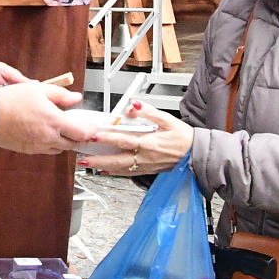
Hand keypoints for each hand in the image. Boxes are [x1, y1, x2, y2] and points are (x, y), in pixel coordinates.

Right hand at [0, 83, 96, 154]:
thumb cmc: (11, 100)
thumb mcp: (39, 89)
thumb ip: (61, 95)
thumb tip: (76, 98)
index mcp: (54, 122)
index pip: (82, 133)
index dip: (91, 131)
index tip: (92, 127)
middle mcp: (48, 138)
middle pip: (73, 144)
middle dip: (79, 137)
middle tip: (80, 128)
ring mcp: (38, 146)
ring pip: (60, 149)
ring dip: (65, 141)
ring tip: (62, 130)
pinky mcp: (28, 150)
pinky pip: (46, 150)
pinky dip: (51, 144)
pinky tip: (46, 134)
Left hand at [78, 102, 193, 175]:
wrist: (196, 155)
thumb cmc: (184, 138)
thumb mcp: (168, 120)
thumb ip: (149, 112)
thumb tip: (133, 105)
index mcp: (149, 143)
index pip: (123, 140)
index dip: (107, 138)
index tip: (93, 135)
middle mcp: (145, 157)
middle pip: (117, 159)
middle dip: (98, 159)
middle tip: (82, 158)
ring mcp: (145, 166)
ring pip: (120, 168)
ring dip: (103, 167)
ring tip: (89, 164)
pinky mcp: (147, 170)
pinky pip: (128, 173)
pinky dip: (115, 172)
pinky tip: (106, 171)